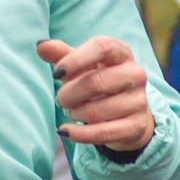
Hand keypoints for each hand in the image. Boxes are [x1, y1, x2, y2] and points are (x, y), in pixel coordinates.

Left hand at [37, 36, 155, 152]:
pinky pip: (103, 133)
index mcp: (121, 52)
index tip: (56, 74)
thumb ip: (61, 54)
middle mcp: (135, 74)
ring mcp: (139, 101)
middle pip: (96, 82)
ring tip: (71, 110)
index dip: (75, 60)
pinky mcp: (136, 126)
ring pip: (97, 111)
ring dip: (74, 113)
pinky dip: (79, 134)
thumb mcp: (80, 65)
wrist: (125, 111)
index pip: (102, 47)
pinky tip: (65, 131)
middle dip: (69, 94)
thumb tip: (41, 46)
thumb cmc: (97, 79)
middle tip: (61, 99)